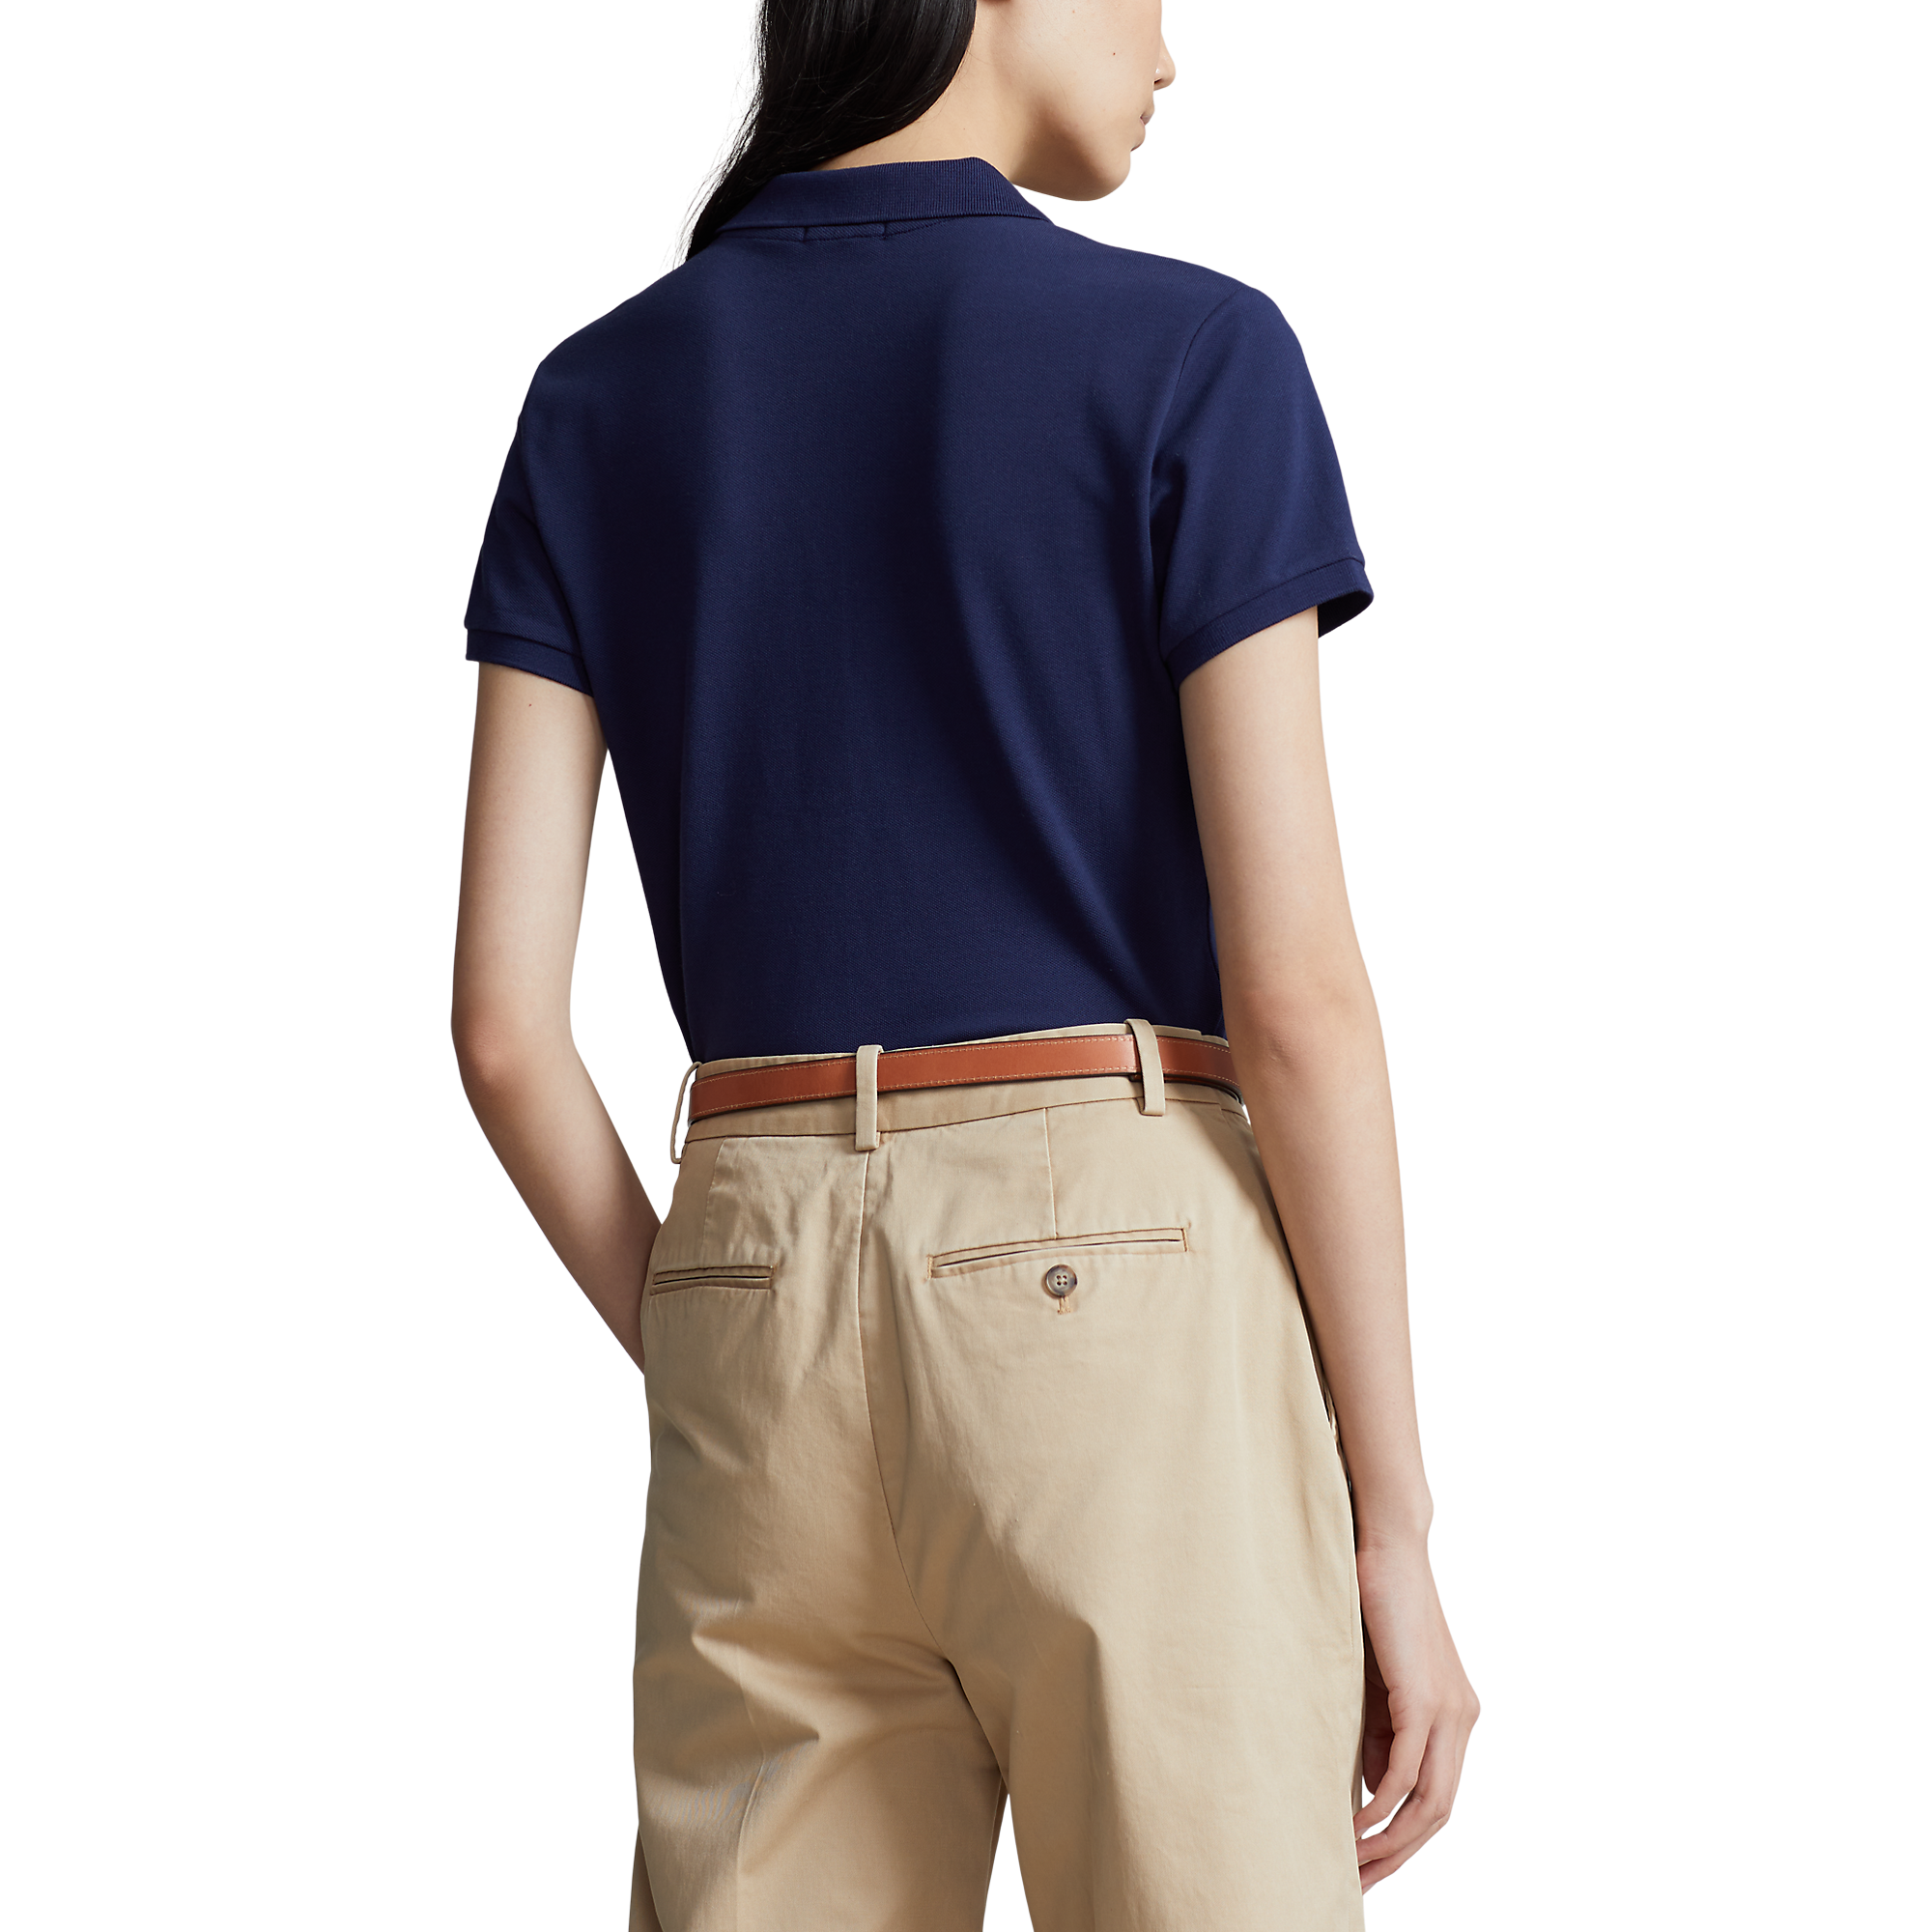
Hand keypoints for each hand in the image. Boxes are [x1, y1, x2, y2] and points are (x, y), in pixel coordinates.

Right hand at [1353, 1535, 1479, 1889]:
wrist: (1389, 1546)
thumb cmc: (1375, 1606)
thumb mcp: (1375, 1684)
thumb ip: (1379, 1733)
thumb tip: (1372, 1789)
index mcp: (1455, 1717)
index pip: (1437, 1799)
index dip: (1406, 1840)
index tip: (1367, 1865)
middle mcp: (1463, 1720)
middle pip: (1439, 1814)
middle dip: (1399, 1856)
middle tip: (1357, 1883)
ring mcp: (1450, 1711)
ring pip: (1429, 1802)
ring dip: (1390, 1842)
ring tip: (1352, 1865)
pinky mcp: (1426, 1699)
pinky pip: (1407, 1772)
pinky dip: (1382, 1807)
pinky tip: (1354, 1826)